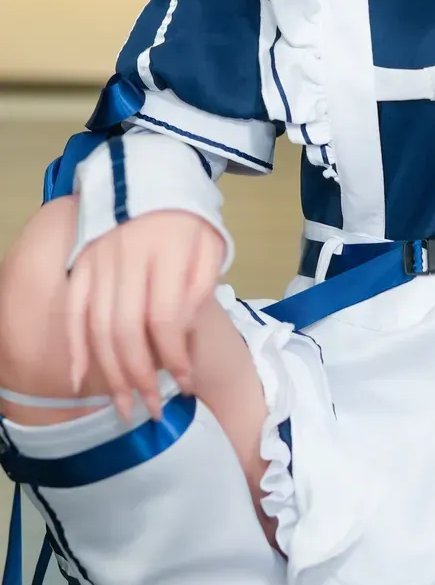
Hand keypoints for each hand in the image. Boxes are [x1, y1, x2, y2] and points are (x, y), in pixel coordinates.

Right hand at [67, 212, 225, 420]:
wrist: (150, 172)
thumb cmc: (188, 217)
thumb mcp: (211, 244)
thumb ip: (199, 288)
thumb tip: (180, 336)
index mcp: (166, 252)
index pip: (165, 318)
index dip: (174, 356)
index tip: (186, 383)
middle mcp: (126, 259)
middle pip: (128, 330)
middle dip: (140, 378)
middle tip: (152, 412)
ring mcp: (98, 262)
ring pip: (98, 328)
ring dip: (110, 374)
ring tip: (125, 409)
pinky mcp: (80, 265)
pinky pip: (72, 312)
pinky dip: (75, 348)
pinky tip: (79, 380)